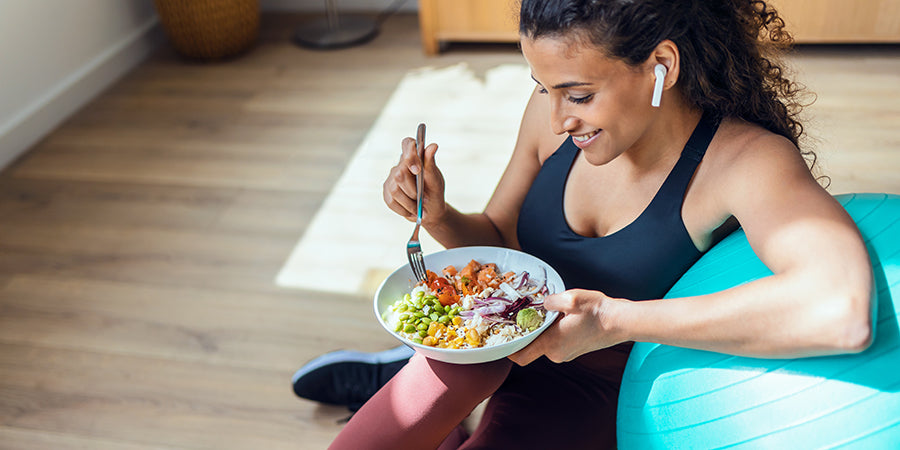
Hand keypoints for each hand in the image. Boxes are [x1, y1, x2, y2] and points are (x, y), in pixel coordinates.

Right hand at [382, 137, 445, 224]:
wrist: (430, 211)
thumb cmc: (434, 191)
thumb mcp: (435, 178)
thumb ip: (431, 163)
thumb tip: (433, 146)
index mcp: (414, 157)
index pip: (407, 144)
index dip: (409, 153)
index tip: (417, 170)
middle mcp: (400, 166)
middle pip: (400, 174)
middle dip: (413, 190)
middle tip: (424, 198)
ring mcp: (391, 179)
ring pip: (395, 190)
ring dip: (410, 203)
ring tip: (419, 208)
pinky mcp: (387, 193)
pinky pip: (391, 201)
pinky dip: (404, 209)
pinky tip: (412, 211)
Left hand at [509, 289, 626, 365]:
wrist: (620, 322)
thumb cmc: (597, 311)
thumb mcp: (571, 299)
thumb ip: (550, 301)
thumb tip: (542, 303)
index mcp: (551, 344)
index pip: (520, 357)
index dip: (508, 349)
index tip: (504, 336)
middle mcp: (556, 354)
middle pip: (531, 347)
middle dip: (527, 332)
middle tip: (524, 314)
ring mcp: (566, 354)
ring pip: (544, 344)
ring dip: (542, 331)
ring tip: (547, 313)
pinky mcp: (574, 350)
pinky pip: (556, 343)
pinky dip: (553, 332)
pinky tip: (560, 318)